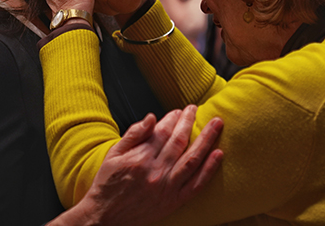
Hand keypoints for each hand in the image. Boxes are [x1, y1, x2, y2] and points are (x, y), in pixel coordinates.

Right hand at [49, 105, 223, 225]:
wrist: (105, 218)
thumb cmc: (108, 184)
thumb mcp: (113, 154)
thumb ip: (133, 134)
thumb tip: (151, 117)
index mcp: (140, 158)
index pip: (162, 131)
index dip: (173, 118)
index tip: (179, 111)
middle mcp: (155, 171)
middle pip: (179, 141)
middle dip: (189, 122)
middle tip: (195, 109)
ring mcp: (167, 187)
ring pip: (192, 158)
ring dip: (206, 139)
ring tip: (217, 123)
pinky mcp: (174, 201)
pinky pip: (196, 184)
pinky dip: (209, 169)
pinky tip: (218, 154)